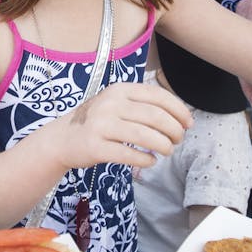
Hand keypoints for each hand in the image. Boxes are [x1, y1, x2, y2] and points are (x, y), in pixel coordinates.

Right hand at [49, 82, 193, 172]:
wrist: (62, 138)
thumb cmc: (98, 121)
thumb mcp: (117, 103)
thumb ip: (144, 105)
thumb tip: (181, 116)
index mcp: (120, 90)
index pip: (158, 96)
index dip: (179, 110)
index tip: (188, 123)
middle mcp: (110, 104)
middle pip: (155, 117)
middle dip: (174, 130)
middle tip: (178, 140)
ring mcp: (101, 125)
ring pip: (145, 136)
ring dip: (164, 146)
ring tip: (168, 150)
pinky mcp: (95, 147)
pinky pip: (128, 154)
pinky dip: (146, 159)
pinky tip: (151, 161)